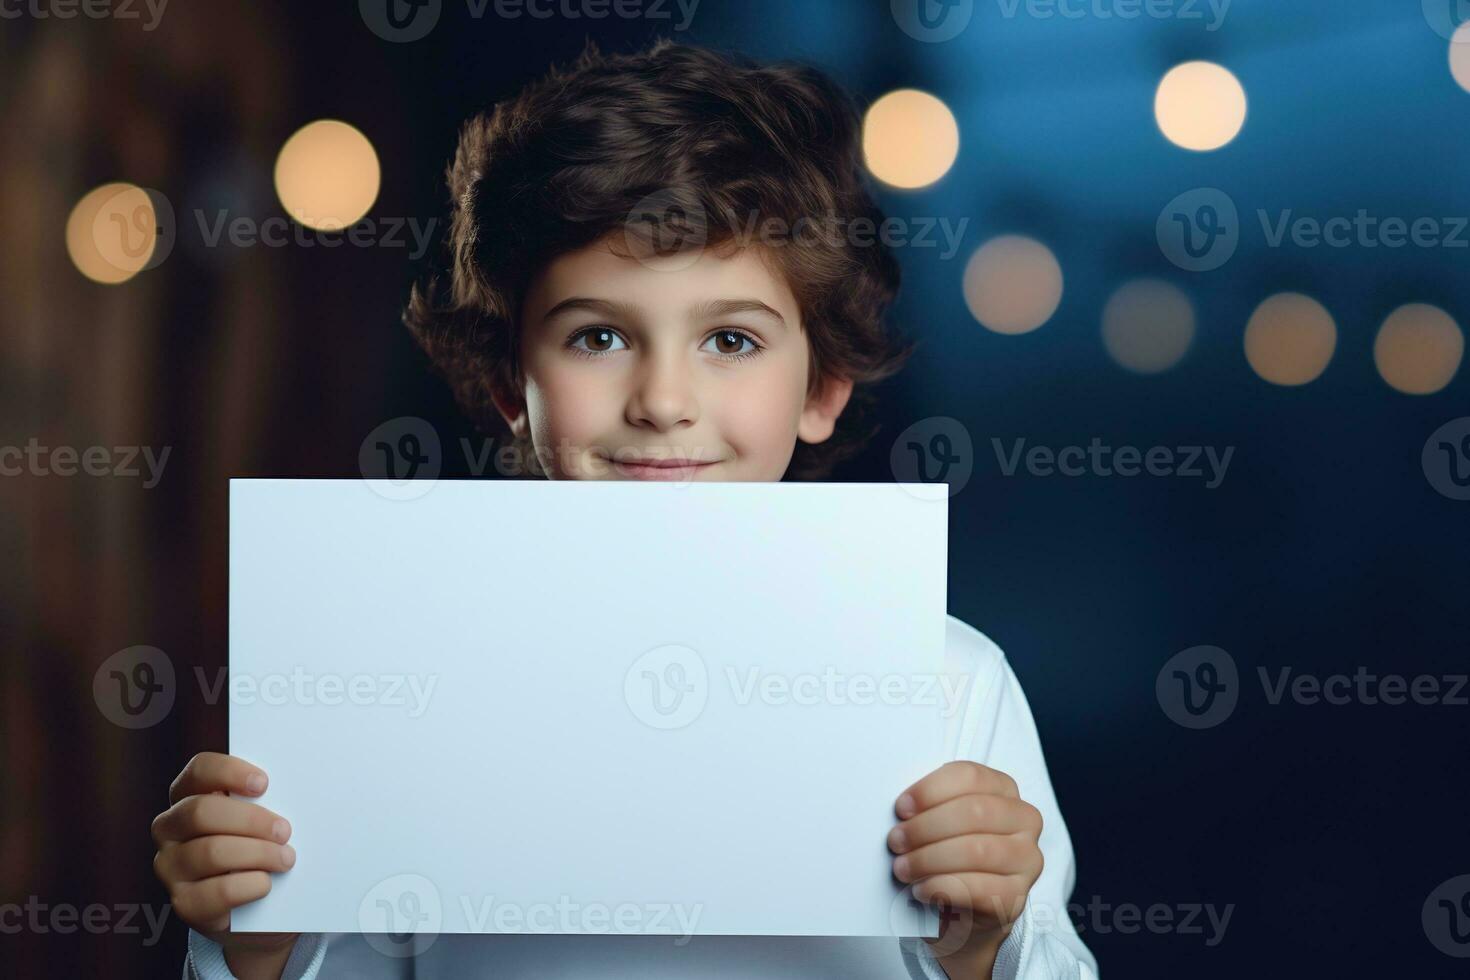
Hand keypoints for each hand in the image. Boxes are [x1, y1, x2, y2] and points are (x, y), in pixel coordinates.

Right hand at [151, 752, 299, 979]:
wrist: (251, 904)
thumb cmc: (255, 845)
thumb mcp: (256, 817)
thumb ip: (262, 800)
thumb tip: (295, 789)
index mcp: (188, 796)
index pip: (199, 771)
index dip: (229, 772)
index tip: (264, 784)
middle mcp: (169, 828)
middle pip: (201, 812)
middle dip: (251, 820)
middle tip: (284, 830)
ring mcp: (171, 866)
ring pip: (211, 852)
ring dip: (258, 854)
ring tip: (285, 858)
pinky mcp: (184, 902)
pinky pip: (218, 891)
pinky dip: (249, 885)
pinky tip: (265, 883)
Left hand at [888, 761, 1043, 977]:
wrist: (964, 907)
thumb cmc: (951, 855)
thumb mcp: (943, 820)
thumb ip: (931, 806)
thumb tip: (904, 808)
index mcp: (1004, 789)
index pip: (970, 776)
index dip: (930, 790)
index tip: (902, 808)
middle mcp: (1023, 820)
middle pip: (973, 812)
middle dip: (926, 827)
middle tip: (897, 841)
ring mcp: (1026, 859)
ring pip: (976, 850)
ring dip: (929, 859)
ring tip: (903, 867)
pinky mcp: (1017, 896)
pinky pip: (978, 889)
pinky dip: (942, 887)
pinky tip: (922, 889)